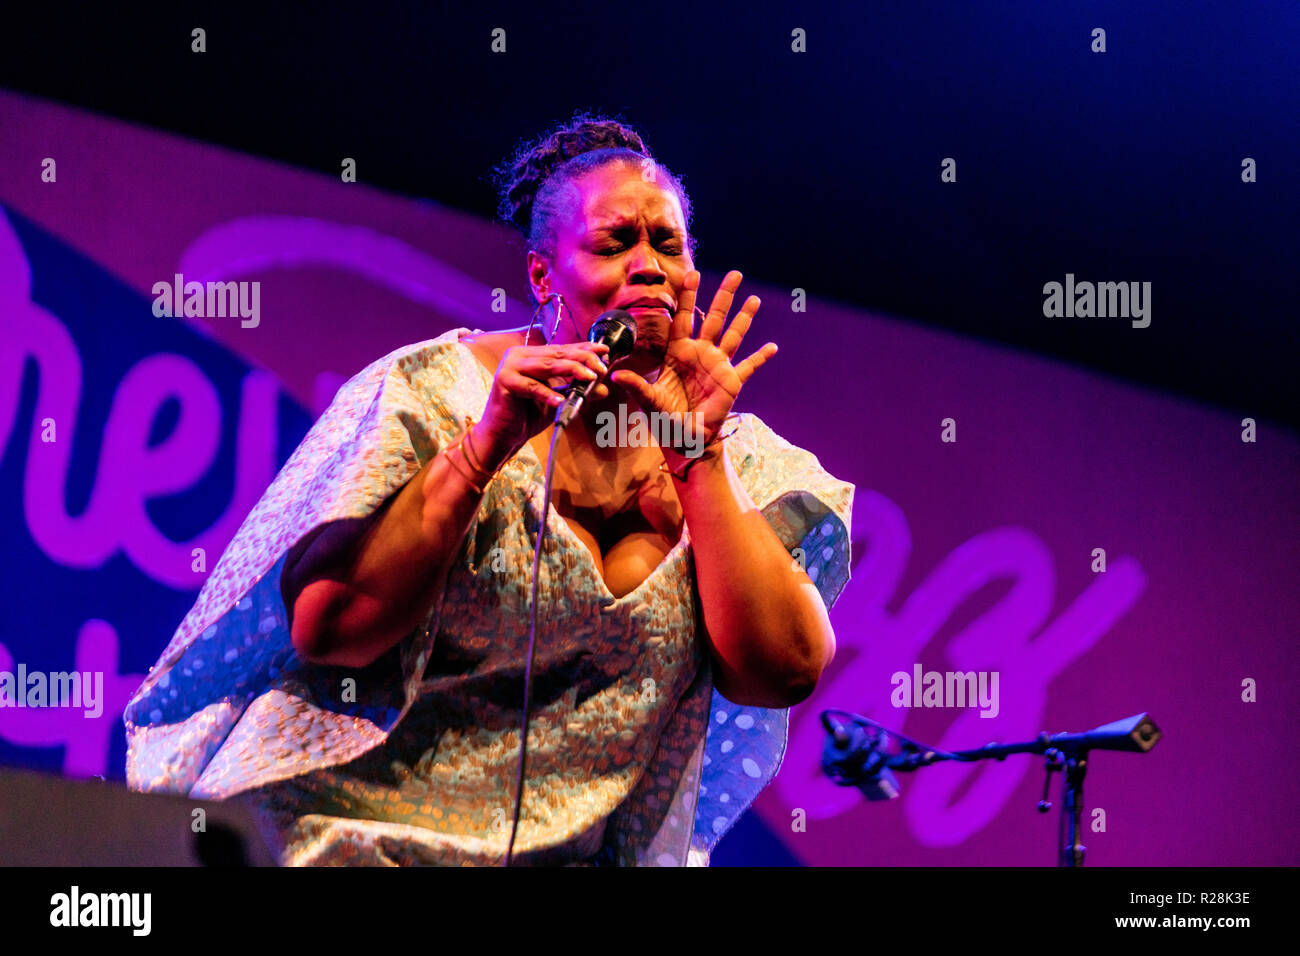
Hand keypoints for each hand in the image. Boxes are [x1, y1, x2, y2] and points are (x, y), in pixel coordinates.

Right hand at [470, 341, 611, 468]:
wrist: (502, 435)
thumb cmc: (528, 416)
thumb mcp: (558, 400)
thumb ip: (576, 390)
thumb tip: (602, 386)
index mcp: (530, 355)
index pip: (562, 349)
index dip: (584, 349)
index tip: (605, 351)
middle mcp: (519, 355)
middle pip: (557, 354)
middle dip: (583, 359)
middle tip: (603, 367)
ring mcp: (509, 367)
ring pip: (547, 366)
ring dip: (572, 371)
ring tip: (591, 378)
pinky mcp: (504, 382)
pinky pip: (532, 387)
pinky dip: (548, 394)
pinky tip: (561, 401)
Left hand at [610, 270, 776, 467]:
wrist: (684, 438)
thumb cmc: (664, 418)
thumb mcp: (649, 401)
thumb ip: (636, 386)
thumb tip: (614, 374)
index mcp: (679, 353)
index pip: (684, 319)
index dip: (689, 297)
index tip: (693, 274)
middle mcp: (700, 353)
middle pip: (714, 318)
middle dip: (724, 296)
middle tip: (735, 273)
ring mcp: (718, 365)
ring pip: (734, 335)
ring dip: (744, 317)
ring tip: (754, 299)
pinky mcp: (731, 381)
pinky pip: (748, 366)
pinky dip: (760, 357)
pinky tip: (772, 347)